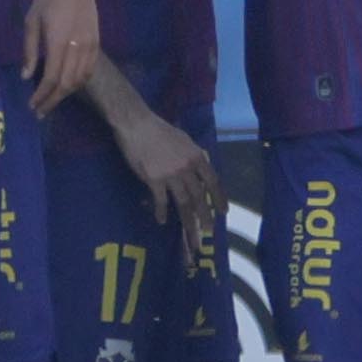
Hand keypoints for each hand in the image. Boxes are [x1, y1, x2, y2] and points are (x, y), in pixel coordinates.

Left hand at [23, 0, 101, 116]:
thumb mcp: (31, 21)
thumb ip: (30, 51)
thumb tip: (27, 77)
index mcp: (59, 40)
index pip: (52, 77)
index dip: (42, 95)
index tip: (33, 105)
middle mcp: (77, 46)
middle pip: (67, 84)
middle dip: (53, 100)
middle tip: (40, 111)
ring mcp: (90, 46)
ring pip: (80, 80)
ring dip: (66, 94)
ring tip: (51, 101)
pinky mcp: (97, 44)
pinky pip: (89, 71)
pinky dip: (78, 83)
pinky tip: (67, 87)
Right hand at [115, 108, 221, 247]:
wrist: (137, 124)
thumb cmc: (159, 130)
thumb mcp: (184, 140)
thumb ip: (192, 156)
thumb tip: (199, 168)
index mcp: (197, 157)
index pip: (213, 181)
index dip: (219, 198)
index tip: (223, 212)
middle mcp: (187, 168)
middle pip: (199, 197)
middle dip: (205, 216)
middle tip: (208, 232)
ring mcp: (171, 175)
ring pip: (183, 203)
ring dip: (188, 222)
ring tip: (191, 236)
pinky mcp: (154, 179)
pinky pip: (161, 200)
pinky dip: (161, 212)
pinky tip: (161, 221)